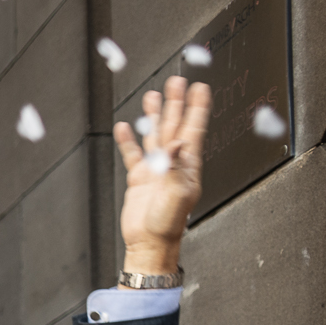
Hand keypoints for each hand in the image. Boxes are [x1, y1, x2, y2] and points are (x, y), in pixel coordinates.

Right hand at [115, 77, 210, 276]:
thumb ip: (176, 167)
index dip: (197, 108)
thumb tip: (178, 143)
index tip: (201, 88)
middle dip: (176, 103)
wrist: (149, 243)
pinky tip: (124, 127)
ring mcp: (155, 170)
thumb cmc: (167, 224)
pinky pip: (133, 154)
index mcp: (187, 165)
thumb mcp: (177, 194)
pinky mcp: (139, 178)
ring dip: (155, 116)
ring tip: (153, 96)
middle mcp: (173, 163)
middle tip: (177, 81)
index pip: (194, 128)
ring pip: (155, 135)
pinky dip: (128, 140)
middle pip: (175, 125)